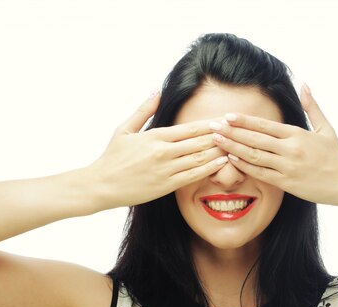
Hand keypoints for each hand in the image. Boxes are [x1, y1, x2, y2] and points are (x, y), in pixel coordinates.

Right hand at [87, 92, 228, 208]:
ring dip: (219, 151)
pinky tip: (223, 163)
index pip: (189, 128)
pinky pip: (194, 175)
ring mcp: (166, 170)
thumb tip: (157, 90)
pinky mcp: (167, 186)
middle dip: (219, 136)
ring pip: (200, 158)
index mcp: (155, 137)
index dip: (209, 124)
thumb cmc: (112, 157)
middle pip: (199, 142)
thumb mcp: (124, 129)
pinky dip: (211, 168)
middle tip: (236, 131)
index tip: (223, 120)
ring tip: (235, 145)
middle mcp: (163, 152)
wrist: (101, 185)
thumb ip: (143, 110)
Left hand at [210, 84, 337, 205]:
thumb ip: (312, 106)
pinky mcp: (287, 183)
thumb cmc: (335, 155)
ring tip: (217, 140)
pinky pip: (261, 174)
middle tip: (213, 126)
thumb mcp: (326, 127)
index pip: (265, 125)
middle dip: (232, 131)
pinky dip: (245, 166)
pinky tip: (231, 159)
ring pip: (254, 156)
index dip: (244, 120)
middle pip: (255, 139)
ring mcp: (287, 167)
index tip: (228, 115)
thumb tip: (305, 83)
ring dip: (233, 147)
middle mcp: (290, 150)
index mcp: (298, 134)